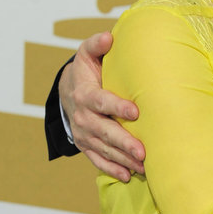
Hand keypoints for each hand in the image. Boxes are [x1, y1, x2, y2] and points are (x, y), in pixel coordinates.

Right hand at [60, 31, 145, 181]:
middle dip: (123, 142)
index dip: (116, 106)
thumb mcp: (88, 53)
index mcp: (85, 94)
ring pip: (103, 149)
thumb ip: (97, 44)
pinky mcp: (87, 145)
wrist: (68, 91)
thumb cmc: (87, 70)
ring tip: (144, 166)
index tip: (135, 111)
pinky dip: (112, 169)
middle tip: (143, 151)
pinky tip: (129, 176)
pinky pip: (97, 160)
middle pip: (103, 131)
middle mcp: (82, 117)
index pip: (100, 101)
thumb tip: (109, 37)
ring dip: (123, 159)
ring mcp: (84, 134)